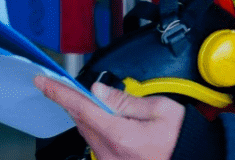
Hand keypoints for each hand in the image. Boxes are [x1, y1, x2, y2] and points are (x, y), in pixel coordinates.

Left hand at [34, 76, 184, 159]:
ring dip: (85, 114)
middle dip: (73, 101)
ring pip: (87, 132)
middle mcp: (110, 152)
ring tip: (91, 99)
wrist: (192, 159)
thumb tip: (98, 89)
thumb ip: (125, 100)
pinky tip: (103, 118)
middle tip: (63, 84)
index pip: (81, 108)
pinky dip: (95, 127)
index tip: (42, 81)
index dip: (59, 93)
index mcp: (120, 135)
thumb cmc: (182, 137)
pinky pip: (96, 143)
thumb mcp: (160, 109)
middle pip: (81, 120)